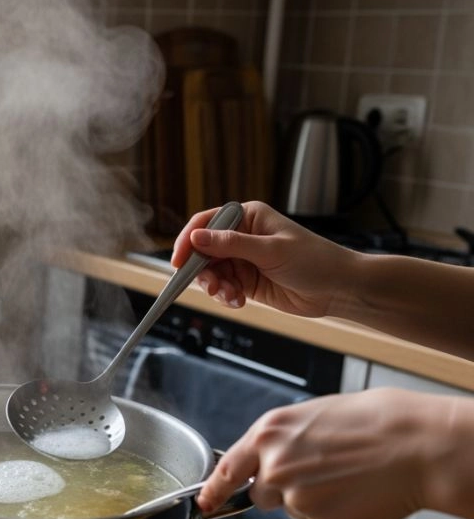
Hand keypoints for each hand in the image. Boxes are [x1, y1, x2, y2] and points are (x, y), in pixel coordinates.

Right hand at [171, 201, 359, 317]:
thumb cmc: (313, 260)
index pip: (207, 223)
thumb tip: (196, 237)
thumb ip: (231, 244)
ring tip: (230, 296)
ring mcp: (243, 259)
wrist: (339, 289)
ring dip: (215, 286)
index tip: (179, 261)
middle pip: (203, 251)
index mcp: (248, 217)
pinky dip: (225, 296)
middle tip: (210, 285)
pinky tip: (238, 301)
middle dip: (202, 270)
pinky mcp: (246, 281)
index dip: (188, 240)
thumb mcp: (270, 250)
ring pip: (211, 272)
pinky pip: (223, 288)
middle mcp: (242, 236)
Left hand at [197, 388, 449, 518]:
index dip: (212, 491)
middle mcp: (274, 468)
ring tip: (347, 477)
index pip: (226, 470)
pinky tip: (357, 494)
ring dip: (313, 501)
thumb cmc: (373, 423)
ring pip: (294, 510)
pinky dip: (337, 515)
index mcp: (268, 434)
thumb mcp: (311, 417)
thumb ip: (280, 441)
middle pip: (260, 495)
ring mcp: (296, 499)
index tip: (203, 503)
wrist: (416, 445)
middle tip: (320, 473)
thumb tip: (268, 459)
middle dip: (282, 489)